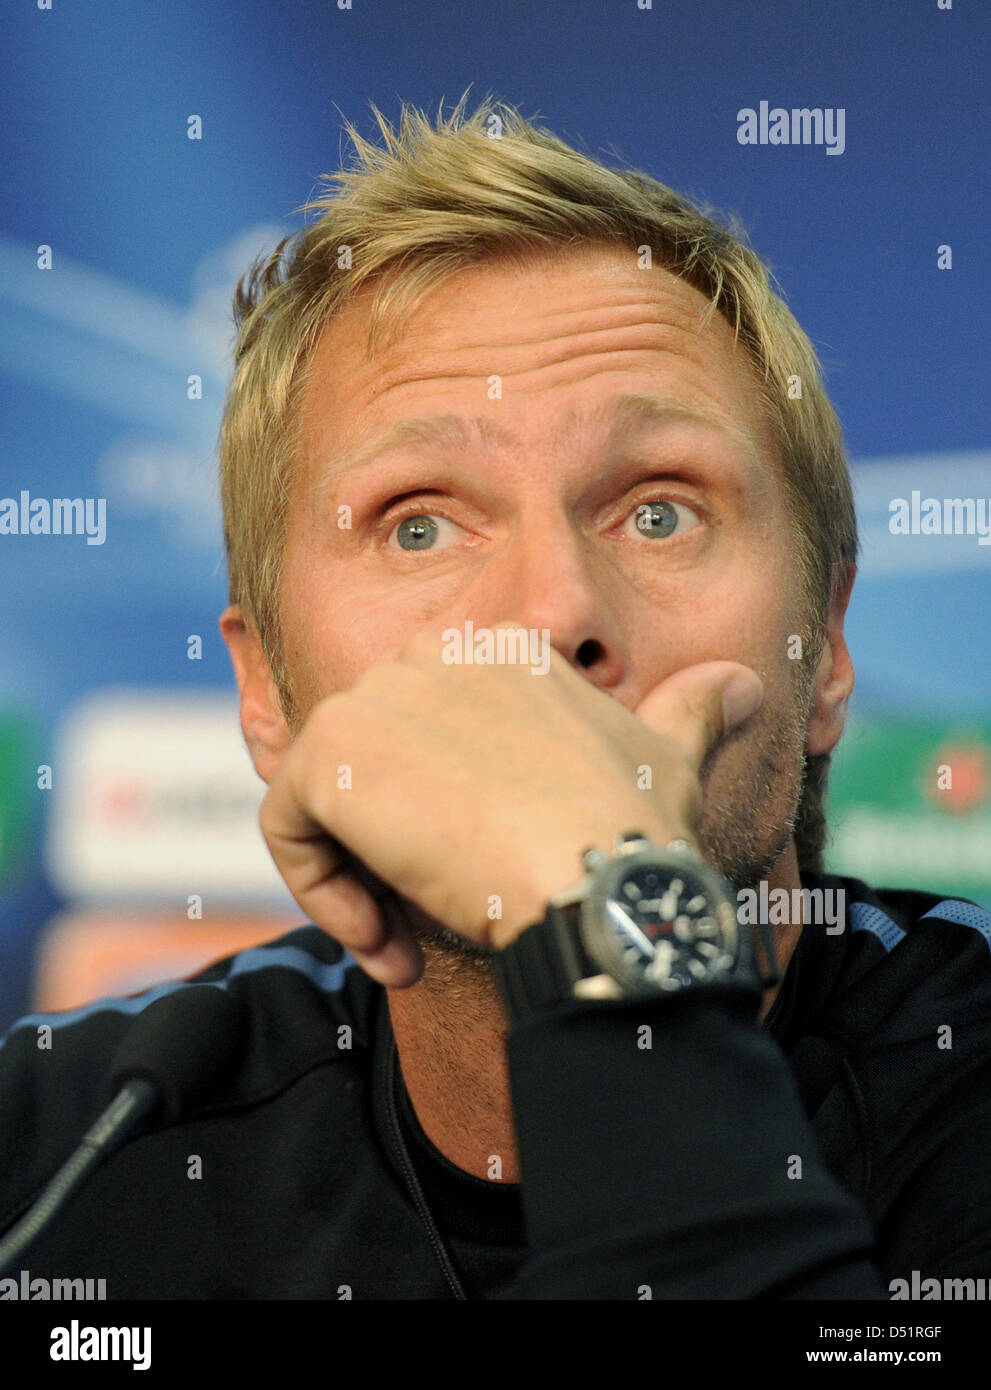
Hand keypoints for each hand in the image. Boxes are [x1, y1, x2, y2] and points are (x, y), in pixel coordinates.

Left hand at [259, 622, 762, 986]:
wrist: (596, 879)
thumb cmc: (634, 827)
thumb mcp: (669, 758)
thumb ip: (693, 710)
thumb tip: (744, 682)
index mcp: (497, 653)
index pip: (433, 735)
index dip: (450, 813)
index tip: (489, 874)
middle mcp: (428, 657)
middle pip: (376, 767)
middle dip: (396, 848)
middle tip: (442, 913)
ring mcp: (372, 700)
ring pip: (327, 799)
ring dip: (360, 881)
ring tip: (407, 943)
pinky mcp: (328, 756)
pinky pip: (288, 827)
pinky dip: (322, 892)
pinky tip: (385, 942)